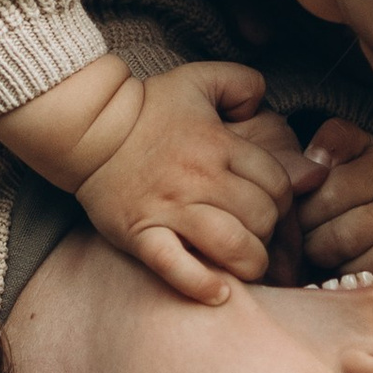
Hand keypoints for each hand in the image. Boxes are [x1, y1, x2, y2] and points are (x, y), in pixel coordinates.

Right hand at [72, 59, 297, 304]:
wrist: (89, 129)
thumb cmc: (147, 106)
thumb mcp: (199, 79)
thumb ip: (241, 83)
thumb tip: (265, 103)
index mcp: (219, 144)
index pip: (277, 185)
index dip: (283, 202)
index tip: (270, 207)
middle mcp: (200, 178)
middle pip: (261, 219)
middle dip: (269, 233)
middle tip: (258, 235)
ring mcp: (170, 209)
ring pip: (232, 246)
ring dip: (250, 263)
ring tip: (246, 264)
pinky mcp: (142, 234)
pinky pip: (177, 268)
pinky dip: (202, 285)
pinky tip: (219, 293)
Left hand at [293, 117, 372, 314]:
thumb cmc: (361, 187)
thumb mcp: (349, 152)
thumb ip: (332, 142)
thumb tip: (316, 159)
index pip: (331, 193)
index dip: (303, 214)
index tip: (294, 222)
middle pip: (346, 235)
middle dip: (314, 248)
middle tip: (304, 251)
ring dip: (343, 275)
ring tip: (328, 271)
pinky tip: (361, 291)